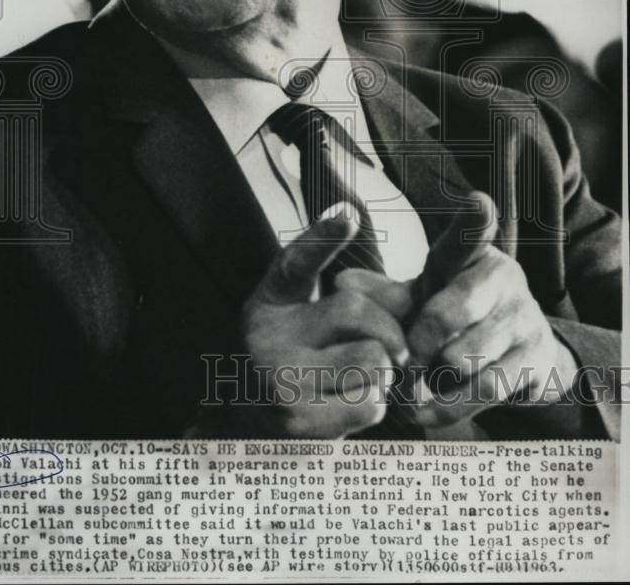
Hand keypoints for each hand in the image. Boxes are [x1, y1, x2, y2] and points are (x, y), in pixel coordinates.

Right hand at [239, 203, 407, 437]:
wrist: (246, 429)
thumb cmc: (293, 363)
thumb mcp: (302, 317)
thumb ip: (348, 297)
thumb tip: (397, 281)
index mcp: (271, 298)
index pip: (296, 261)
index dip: (323, 235)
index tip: (347, 215)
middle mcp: (266, 332)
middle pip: (356, 312)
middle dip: (388, 331)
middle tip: (387, 347)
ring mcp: (278, 377)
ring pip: (371, 359)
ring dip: (381, 373)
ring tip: (359, 379)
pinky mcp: (297, 422)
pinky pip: (369, 403)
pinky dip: (372, 404)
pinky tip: (347, 406)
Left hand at [337, 192, 578, 428]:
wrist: (514, 356)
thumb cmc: (454, 316)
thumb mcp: (420, 300)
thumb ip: (384, 295)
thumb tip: (341, 284)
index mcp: (471, 256)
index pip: (471, 236)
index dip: (475, 220)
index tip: (479, 202)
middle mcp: (504, 278)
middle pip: (451, 311)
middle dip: (418, 344)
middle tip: (402, 364)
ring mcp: (525, 318)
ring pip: (468, 355)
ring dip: (433, 379)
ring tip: (410, 392)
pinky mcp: (537, 358)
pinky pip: (488, 387)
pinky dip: (450, 405)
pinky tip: (426, 412)